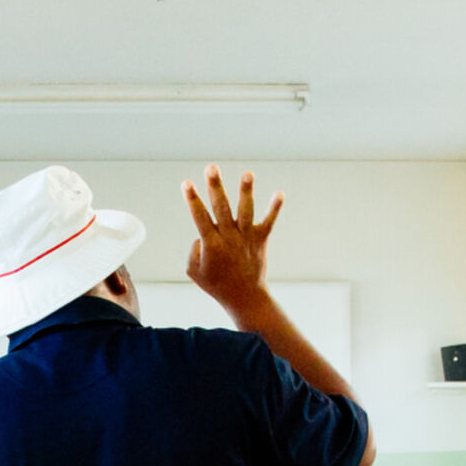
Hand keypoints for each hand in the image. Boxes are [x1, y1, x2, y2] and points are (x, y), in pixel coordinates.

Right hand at [183, 165, 281, 313]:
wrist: (244, 298)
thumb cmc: (216, 285)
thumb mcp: (194, 271)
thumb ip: (194, 250)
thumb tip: (202, 234)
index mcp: (211, 244)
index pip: (199, 217)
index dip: (192, 199)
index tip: (186, 183)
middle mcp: (229, 237)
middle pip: (221, 207)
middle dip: (215, 186)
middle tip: (211, 167)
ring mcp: (246, 237)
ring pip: (246, 211)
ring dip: (246, 191)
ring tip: (247, 173)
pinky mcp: (260, 240)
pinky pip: (269, 222)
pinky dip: (274, 208)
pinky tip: (280, 193)